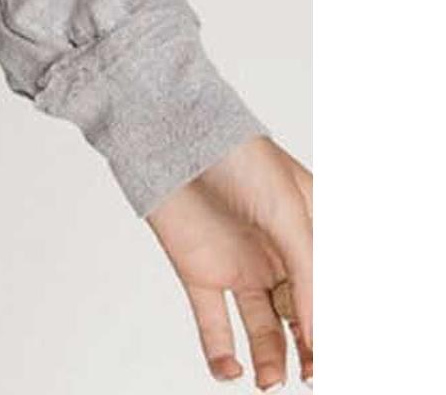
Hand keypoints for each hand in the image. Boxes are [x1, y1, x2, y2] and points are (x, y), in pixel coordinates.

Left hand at [146, 134, 313, 387]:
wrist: (166, 132)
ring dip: (269, 360)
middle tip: (311, 377)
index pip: (330, 290)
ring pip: (263, 329)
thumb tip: (320, 335)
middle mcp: (278, 254)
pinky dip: (219, 352)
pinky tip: (229, 370)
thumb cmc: (234, 155)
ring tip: (270, 381)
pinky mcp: (199, 272)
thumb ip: (308, 272)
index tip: (335, 360)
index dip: (335, 327)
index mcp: (310, 232)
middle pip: (302, 317)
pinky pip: (213, 323)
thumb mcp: (286, 210)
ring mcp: (239, 264)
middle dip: (310, 352)